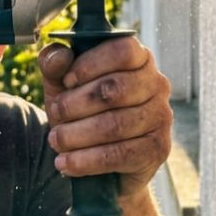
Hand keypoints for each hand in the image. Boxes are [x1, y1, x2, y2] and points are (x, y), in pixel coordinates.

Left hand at [39, 38, 172, 198]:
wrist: (105, 165)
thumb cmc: (84, 113)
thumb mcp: (63, 86)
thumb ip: (55, 65)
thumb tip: (58, 56)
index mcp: (139, 59)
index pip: (123, 50)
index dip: (91, 64)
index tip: (66, 80)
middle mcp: (157, 84)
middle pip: (115, 88)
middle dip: (76, 104)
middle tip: (54, 114)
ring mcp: (161, 117)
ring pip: (115, 124)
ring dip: (77, 135)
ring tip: (56, 141)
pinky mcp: (158, 149)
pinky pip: (120, 154)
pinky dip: (87, 160)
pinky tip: (67, 163)